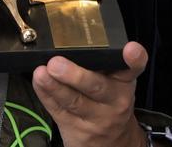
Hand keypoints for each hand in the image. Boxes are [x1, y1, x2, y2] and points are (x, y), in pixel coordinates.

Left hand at [32, 41, 148, 146]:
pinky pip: (58, 110)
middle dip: (75, 75)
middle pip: (96, 86)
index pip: (132, 69)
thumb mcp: (114, 82)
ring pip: (74, 101)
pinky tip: (38, 83)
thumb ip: (101, 62)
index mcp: (124, 83)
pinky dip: (46, 95)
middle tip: (56, 63)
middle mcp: (113, 101)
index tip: (131, 49)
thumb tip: (69, 36)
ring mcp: (95, 118)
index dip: (133, 59)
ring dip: (55, 86)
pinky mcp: (76, 129)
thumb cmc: (108, 102)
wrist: (112, 144)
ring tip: (42, 73)